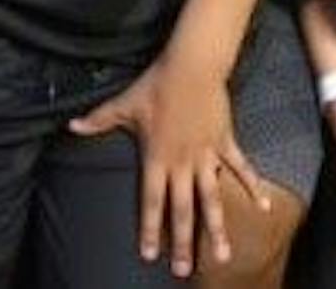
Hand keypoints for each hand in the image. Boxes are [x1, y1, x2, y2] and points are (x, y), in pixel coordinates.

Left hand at [68, 54, 263, 276]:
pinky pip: (240, 169)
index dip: (150, 229)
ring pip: (212, 199)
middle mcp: (181, 163)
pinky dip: (253, 187)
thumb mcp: (124, 104)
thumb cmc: (157, 85)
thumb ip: (98, 120)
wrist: (192, 66)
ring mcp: (206, 156)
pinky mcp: (224, 143)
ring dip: (216, 228)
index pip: (151, 201)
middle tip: (183, 270)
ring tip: (222, 255)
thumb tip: (72, 126)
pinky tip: (264, 208)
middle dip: (182, 242)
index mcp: (157, 158)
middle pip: (182, 210)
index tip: (150, 255)